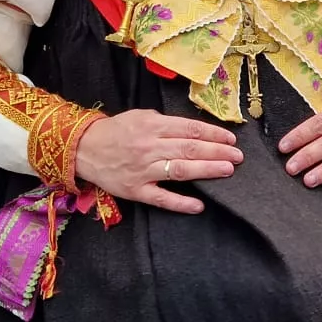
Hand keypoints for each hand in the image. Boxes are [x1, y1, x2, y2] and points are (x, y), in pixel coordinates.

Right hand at [75, 110, 241, 213]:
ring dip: (206, 171)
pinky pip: (161, 198)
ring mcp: (142, 170)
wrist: (83, 149)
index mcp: (152, 126)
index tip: (231, 139)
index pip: (189, 129)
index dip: (212, 133)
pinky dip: (180, 203)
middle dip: (217, 152)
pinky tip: (199, 205)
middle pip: (189, 149)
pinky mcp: (135, 190)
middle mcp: (149, 147)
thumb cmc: (115, 131)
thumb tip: (191, 130)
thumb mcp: (139, 116)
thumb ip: (164, 122)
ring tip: (227, 170)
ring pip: (179, 170)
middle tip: (238, 156)